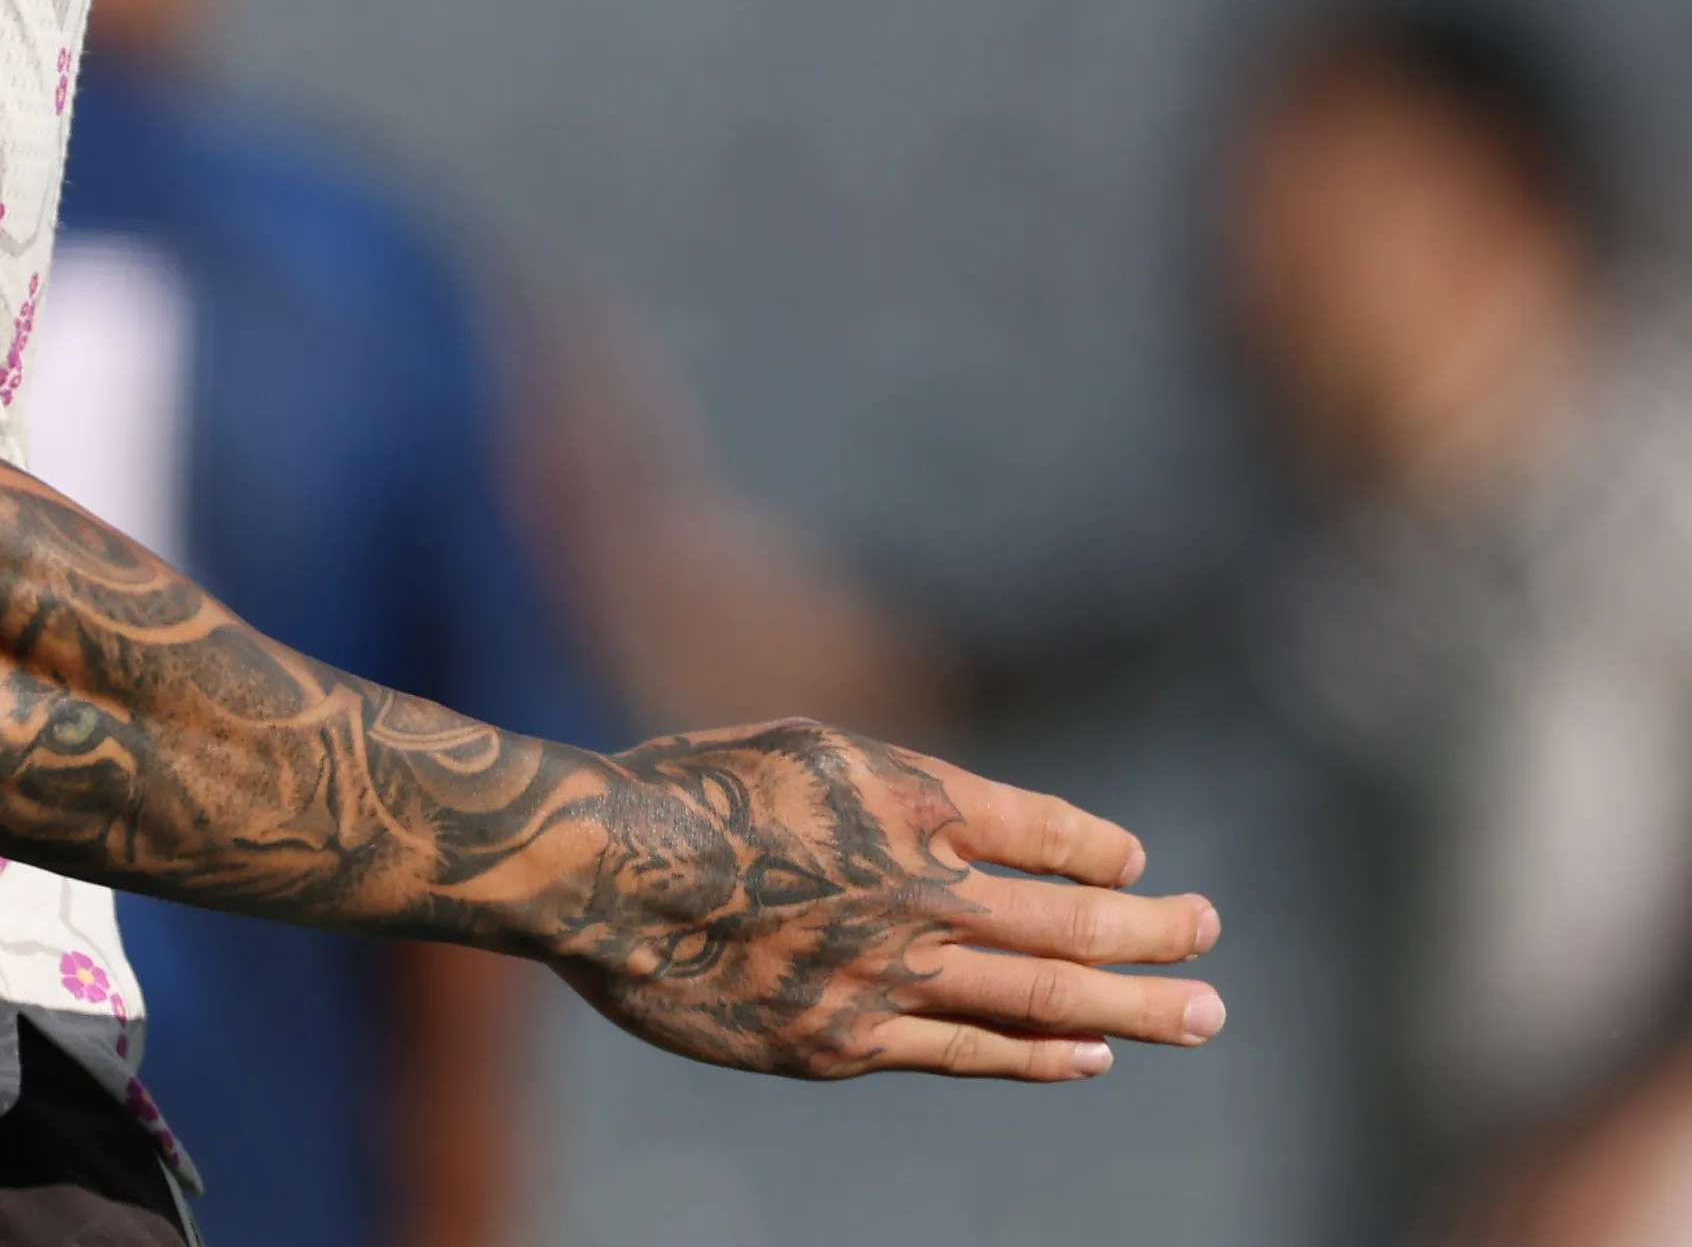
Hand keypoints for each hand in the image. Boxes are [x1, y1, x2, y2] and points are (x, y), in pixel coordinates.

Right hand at [540, 723, 1222, 1081]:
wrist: (596, 870)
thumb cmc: (679, 790)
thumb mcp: (797, 749)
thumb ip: (886, 786)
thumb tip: (961, 823)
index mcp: (909, 799)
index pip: (1047, 832)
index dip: (1101, 850)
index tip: (1132, 862)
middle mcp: (921, 890)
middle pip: (1075, 919)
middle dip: (1156, 930)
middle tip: (1209, 934)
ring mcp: (890, 975)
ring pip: (1046, 995)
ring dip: (1135, 1005)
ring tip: (1201, 1012)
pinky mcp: (847, 1042)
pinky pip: (969, 1052)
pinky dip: (1040, 1056)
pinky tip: (1087, 1055)